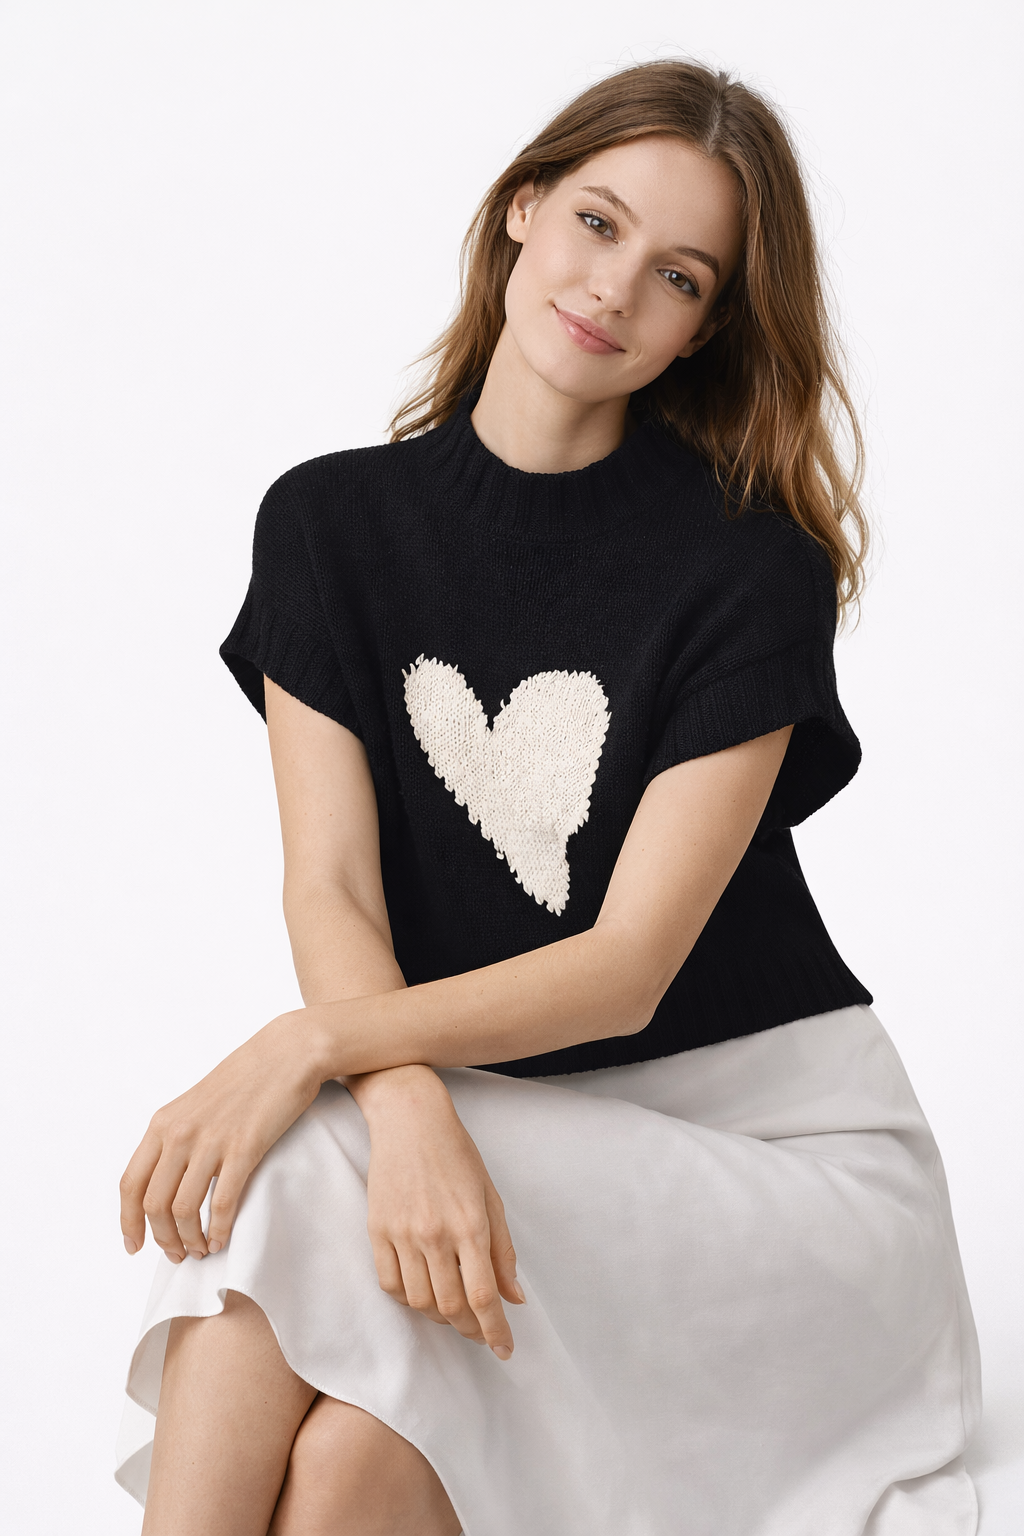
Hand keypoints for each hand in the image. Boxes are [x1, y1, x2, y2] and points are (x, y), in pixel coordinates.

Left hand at [119, 1012, 323, 1262]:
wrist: (287, 1052)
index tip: (135, 1245)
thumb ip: (177, 1137)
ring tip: (201, 1250)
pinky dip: (218, 1229)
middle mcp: (179, 1133)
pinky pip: (221, 1202)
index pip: (131, 1183)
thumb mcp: (196, 1104)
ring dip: (189, 1240)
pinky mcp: (244, 1147)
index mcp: (163, 1123)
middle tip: (177, 1254)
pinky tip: (222, 1238)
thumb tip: (168, 1180)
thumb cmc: (247, 1077)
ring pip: (183, 1210)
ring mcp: (211, 1140)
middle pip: (154, 1204)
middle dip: (163, 1239)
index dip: (128, 1221)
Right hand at [353, 1066, 524, 1358]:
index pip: (483, 1296)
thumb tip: (514, 1297)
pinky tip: (422, 1292)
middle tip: (481, 1334)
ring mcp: (402, 1233)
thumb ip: (503, 1250)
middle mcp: (436, 1234)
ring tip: (454, 1312)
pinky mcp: (377, 1229)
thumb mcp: (491, 1197)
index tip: (504, 1349)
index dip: (495, 1330)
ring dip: (440, 1317)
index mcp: (470, 1225)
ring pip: (419, 1302)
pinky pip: (390, 1284)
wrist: (409, 1119)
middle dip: (471, 1329)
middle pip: (452, 1306)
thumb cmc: (457, 1154)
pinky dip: (408, 1298)